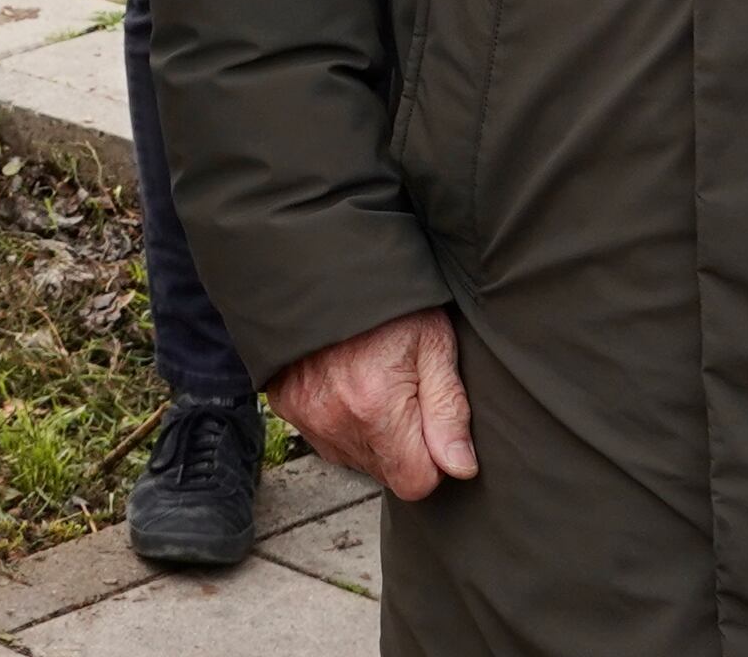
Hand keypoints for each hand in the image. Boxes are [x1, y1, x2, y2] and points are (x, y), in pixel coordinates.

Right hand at [269, 309, 475, 500]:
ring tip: (374, 381)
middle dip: (402, 444)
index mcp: (377, 409)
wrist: (325, 265)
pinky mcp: (286, 406)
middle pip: (385, 471)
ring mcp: (305, 416)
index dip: (433, 457)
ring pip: (354, 457)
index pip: (415, 482)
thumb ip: (449, 411)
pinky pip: (324, 437)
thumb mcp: (435, 345)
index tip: (432, 419)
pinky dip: (339, 419)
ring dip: (370, 434)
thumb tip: (461, 468)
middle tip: (403, 389)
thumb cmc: (389, 302)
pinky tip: (346, 382)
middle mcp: (335, 421)